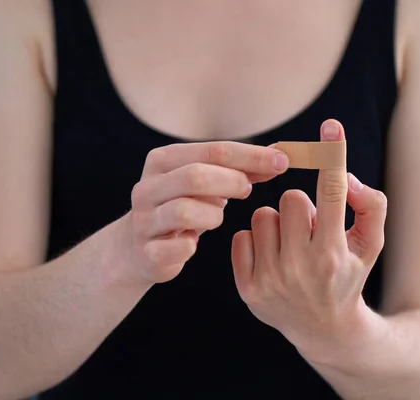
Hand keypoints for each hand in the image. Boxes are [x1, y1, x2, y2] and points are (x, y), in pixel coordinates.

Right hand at [125, 141, 289, 283]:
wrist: (138, 247)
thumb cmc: (181, 208)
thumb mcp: (206, 183)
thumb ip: (241, 169)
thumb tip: (280, 155)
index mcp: (163, 161)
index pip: (212, 150)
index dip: (250, 156)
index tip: (281, 161)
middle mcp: (148, 187)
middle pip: (194, 177)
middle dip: (230, 182)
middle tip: (248, 190)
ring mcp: (144, 221)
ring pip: (184, 212)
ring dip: (212, 215)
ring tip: (216, 217)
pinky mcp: (147, 253)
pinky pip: (175, 249)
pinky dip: (190, 247)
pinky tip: (192, 243)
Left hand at [231, 120, 387, 364]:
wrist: (323, 329)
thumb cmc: (348, 276)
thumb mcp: (371, 244)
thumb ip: (370, 205)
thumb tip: (345, 178)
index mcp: (332, 252)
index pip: (333, 193)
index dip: (333, 156)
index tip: (331, 127)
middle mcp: (300, 266)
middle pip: (289, 199)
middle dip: (300, 210)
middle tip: (309, 232)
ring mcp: (271, 279)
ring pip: (261, 216)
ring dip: (277, 226)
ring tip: (290, 249)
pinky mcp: (247, 288)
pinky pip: (241, 237)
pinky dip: (255, 243)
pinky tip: (271, 261)